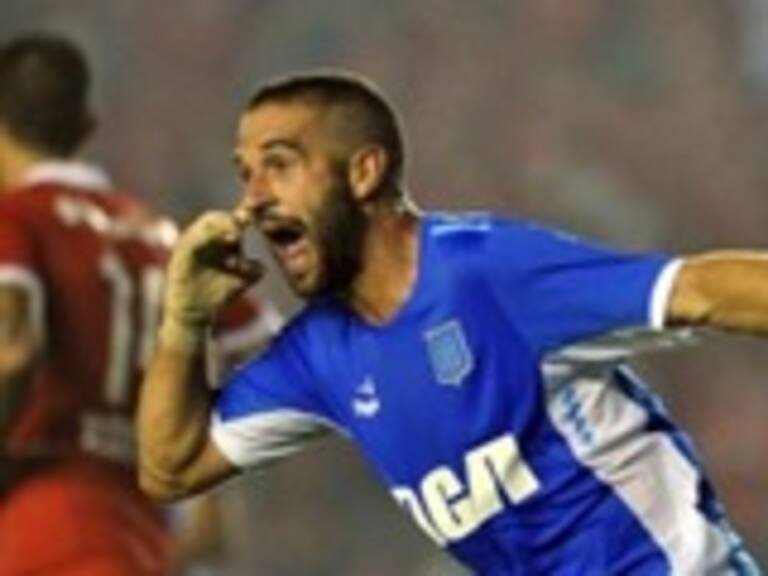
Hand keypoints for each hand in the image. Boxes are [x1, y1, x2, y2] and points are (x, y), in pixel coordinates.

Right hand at [161, 208, 262, 349]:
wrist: (196, 312)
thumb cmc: (219, 294)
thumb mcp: (242, 281)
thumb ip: (253, 271)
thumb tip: (263, 266)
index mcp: (223, 241)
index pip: (233, 220)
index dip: (245, 216)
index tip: (258, 219)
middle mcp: (207, 238)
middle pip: (219, 217)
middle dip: (233, 218)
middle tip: (247, 222)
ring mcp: (193, 244)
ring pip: (205, 224)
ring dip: (220, 225)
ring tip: (235, 234)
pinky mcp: (181, 254)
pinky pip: (191, 240)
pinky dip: (203, 237)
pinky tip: (215, 240)